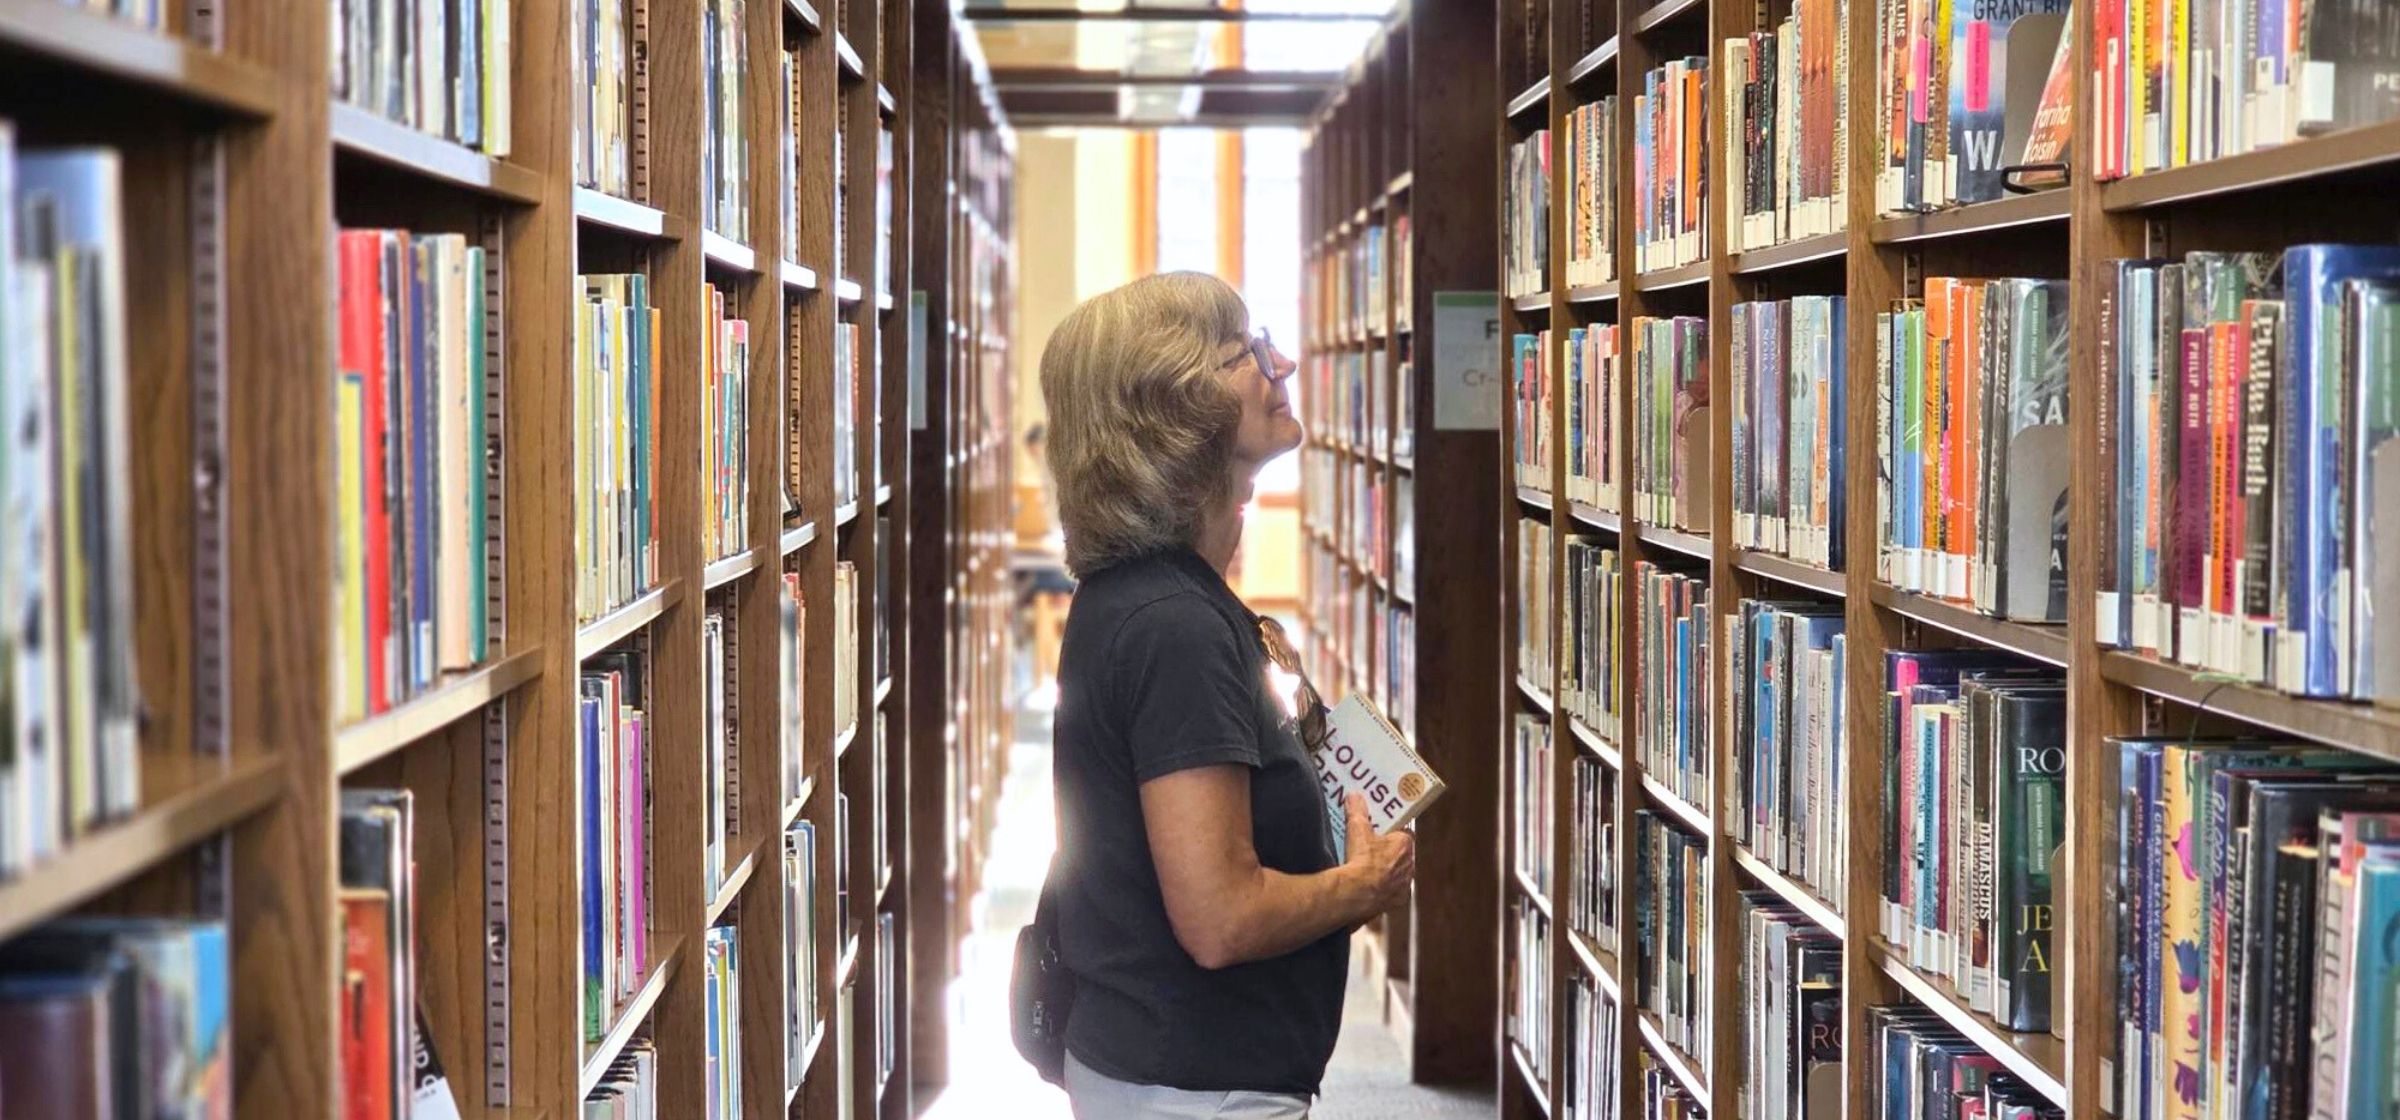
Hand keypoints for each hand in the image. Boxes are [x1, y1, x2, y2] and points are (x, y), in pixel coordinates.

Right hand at [1342, 793, 1414, 918]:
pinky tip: (1372, 888)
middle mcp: (1410, 864)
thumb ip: (1357, 810)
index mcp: (1405, 844)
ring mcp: (1405, 883)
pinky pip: (1394, 892)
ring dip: (1389, 872)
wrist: (1357, 893)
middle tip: (1373, 849)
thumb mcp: (1356, 829)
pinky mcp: (1399, 900)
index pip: (1403, 833)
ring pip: (1399, 874)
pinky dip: (1386, 890)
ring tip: (1370, 870)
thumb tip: (1354, 796)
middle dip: (1389, 852)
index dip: (1392, 832)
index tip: (1382, 830)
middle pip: (1401, 854)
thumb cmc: (1361, 860)